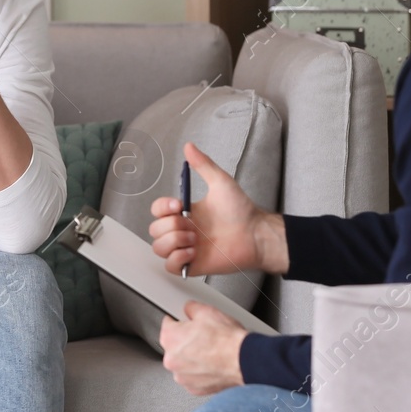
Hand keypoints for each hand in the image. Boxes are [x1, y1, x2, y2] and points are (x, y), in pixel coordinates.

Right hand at [149, 142, 285, 275]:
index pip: (158, 210)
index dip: (162, 207)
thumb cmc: (241, 210)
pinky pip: (169, 265)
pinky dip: (177, 258)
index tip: (179, 204)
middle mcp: (183, 230)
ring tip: (194, 240)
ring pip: (158, 248)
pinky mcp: (192, 265)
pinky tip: (193, 252)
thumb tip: (189, 146)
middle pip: (155, 230)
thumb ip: (203, 164)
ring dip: (173, 242)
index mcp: (185, 212)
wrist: (255, 235)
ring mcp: (186, 248)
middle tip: (192, 226)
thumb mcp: (220, 182)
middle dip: (170, 226)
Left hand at [159, 302, 245, 395]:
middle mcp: (172, 360)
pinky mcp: (195, 389)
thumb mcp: (207, 311)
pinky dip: (201, 372)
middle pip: (174, 346)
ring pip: (184, 363)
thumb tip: (190, 309)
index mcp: (170, 338)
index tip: (185, 323)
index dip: (179, 321)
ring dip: (193, 358)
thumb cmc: (227, 341)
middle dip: (186, 341)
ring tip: (211, 351)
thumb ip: (191, 309)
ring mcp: (183, 377)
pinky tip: (213, 364)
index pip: (167, 325)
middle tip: (203, 337)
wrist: (244, 362)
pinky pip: (193, 377)